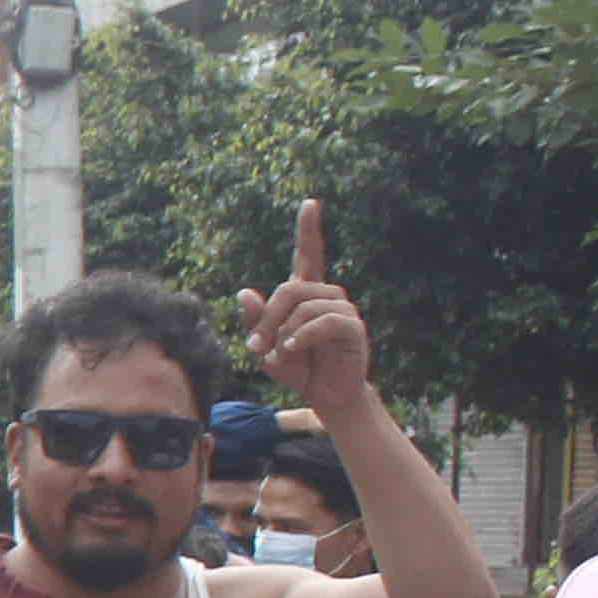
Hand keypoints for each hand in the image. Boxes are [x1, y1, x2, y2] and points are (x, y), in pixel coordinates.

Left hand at [234, 199, 371, 410]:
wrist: (325, 395)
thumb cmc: (296, 367)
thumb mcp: (266, 345)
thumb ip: (255, 321)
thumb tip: (245, 292)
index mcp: (306, 294)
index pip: (308, 255)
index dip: (309, 230)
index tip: (309, 203)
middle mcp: (327, 295)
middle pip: (289, 288)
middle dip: (267, 318)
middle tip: (254, 346)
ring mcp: (342, 309)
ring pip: (303, 306)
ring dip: (283, 332)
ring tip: (280, 354)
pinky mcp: (352, 327)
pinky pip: (323, 321)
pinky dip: (302, 336)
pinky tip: (293, 349)